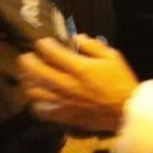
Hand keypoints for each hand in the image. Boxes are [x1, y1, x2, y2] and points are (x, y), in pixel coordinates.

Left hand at [19, 36, 138, 132]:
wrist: (125, 111)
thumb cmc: (120, 81)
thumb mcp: (112, 56)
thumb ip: (93, 45)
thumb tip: (77, 37)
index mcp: (79, 68)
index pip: (51, 52)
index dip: (43, 44)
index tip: (43, 42)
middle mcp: (67, 84)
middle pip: (35, 71)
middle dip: (27, 60)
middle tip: (27, 57)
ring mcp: (63, 101)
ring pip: (33, 91)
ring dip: (28, 81)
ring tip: (29, 76)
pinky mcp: (63, 115)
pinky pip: (41, 110)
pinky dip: (35, 102)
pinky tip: (38, 97)